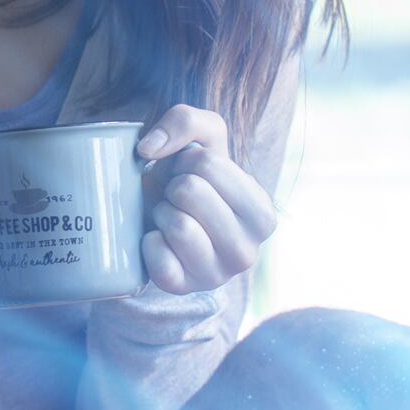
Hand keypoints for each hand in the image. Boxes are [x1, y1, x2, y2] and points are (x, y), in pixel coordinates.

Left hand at [133, 105, 279, 293]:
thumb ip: (186, 120)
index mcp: (262, 214)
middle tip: (177, 198)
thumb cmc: (191, 180)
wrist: (166, 222)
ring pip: (177, 225)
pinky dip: (148, 241)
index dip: (186, 162)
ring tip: (169, 216)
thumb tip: (148, 148)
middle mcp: (248, 252)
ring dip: (162, 212)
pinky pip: (157, 257)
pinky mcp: (182, 289)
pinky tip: (158, 241)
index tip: (191, 176)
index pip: (207, 165)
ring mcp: (216, 276)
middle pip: (189, 192)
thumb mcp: (202, 140)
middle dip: (173, 187)